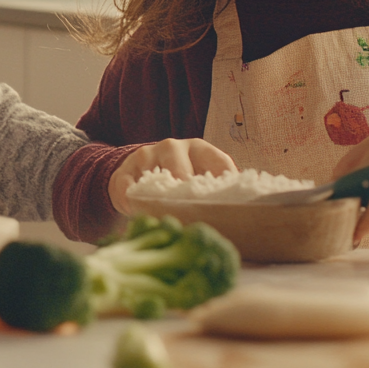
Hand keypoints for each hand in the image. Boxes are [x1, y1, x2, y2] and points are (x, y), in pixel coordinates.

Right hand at [107, 138, 236, 214]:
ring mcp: (146, 156)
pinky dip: (130, 200)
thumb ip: (215, 193)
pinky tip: (136, 212)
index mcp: (199, 149)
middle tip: (193, 214)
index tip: (231, 205)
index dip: (225, 182)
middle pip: (182, 167)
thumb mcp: (198, 178)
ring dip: (157, 197)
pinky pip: (125, 185)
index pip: (218, 162)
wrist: (137, 171)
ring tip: (164, 216)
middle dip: (186, 192)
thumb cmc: (178, 179)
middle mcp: (173, 147)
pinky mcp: (123, 170)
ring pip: (153, 173)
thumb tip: (244, 221)